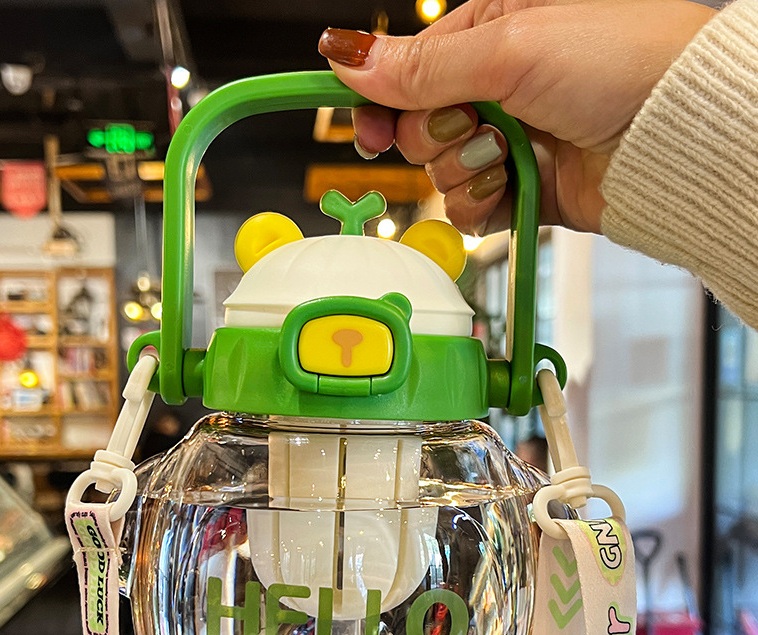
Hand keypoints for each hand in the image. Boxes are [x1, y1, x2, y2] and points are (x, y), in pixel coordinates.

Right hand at [318, 0, 715, 234]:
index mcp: (489, 35)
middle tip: (472, 126)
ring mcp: (507, 142)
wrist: (675, 134)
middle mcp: (495, 89)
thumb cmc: (619, 64)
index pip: (407, 73)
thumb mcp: (508, 49)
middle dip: (436, 136)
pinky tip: (507, 187)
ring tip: (506, 155)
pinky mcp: (521, 189)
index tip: (370, 133)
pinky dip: (480, 205)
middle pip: (417, 127)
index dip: (381, 104)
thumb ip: (422, 66)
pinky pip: (469, 210)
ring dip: (463, 171)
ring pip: (440, 173)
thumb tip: (350, 58)